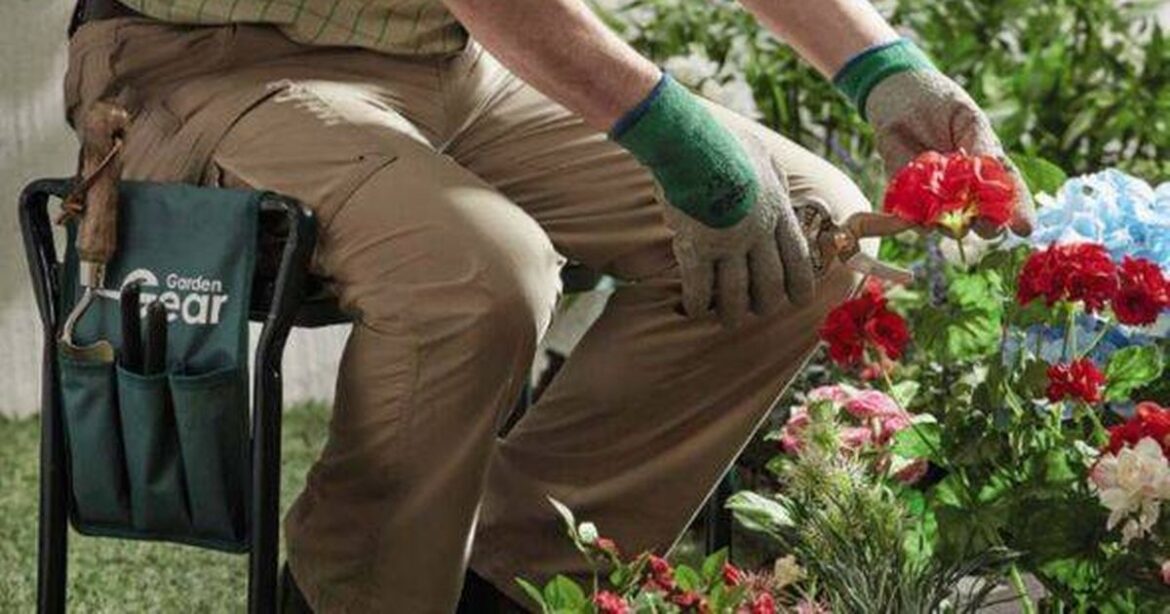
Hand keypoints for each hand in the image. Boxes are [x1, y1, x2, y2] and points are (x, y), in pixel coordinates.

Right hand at [659, 131, 815, 327]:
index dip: (800, 284)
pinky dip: (698, 303)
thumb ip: (774, 179)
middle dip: (767, 303)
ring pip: (737, 293)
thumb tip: (782, 189)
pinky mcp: (697, 247)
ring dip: (734, 312)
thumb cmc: (725, 143)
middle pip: (770, 282)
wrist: (690, 143)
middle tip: (760, 310)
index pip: (798, 258)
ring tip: (729, 321)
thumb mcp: (763, 157)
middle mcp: (757, 233)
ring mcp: (727, 243)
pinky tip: (695, 311)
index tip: (799, 300)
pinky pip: (700, 287)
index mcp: (777, 211)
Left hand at [865, 71, 1034, 237]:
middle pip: (982, 219)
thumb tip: (992, 168)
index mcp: (988, 167)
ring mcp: (937, 196)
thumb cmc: (939, 102)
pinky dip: (915, 221)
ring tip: (946, 214)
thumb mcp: (967, 117)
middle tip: (981, 221)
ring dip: (950, 225)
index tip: (1025, 229)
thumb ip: (981, 144)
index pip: (1009, 193)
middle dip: (985, 225)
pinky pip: (914, 219)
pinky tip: (914, 219)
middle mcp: (966, 188)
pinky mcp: (908, 197)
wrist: (896, 96)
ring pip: (949, 225)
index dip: (1020, 212)